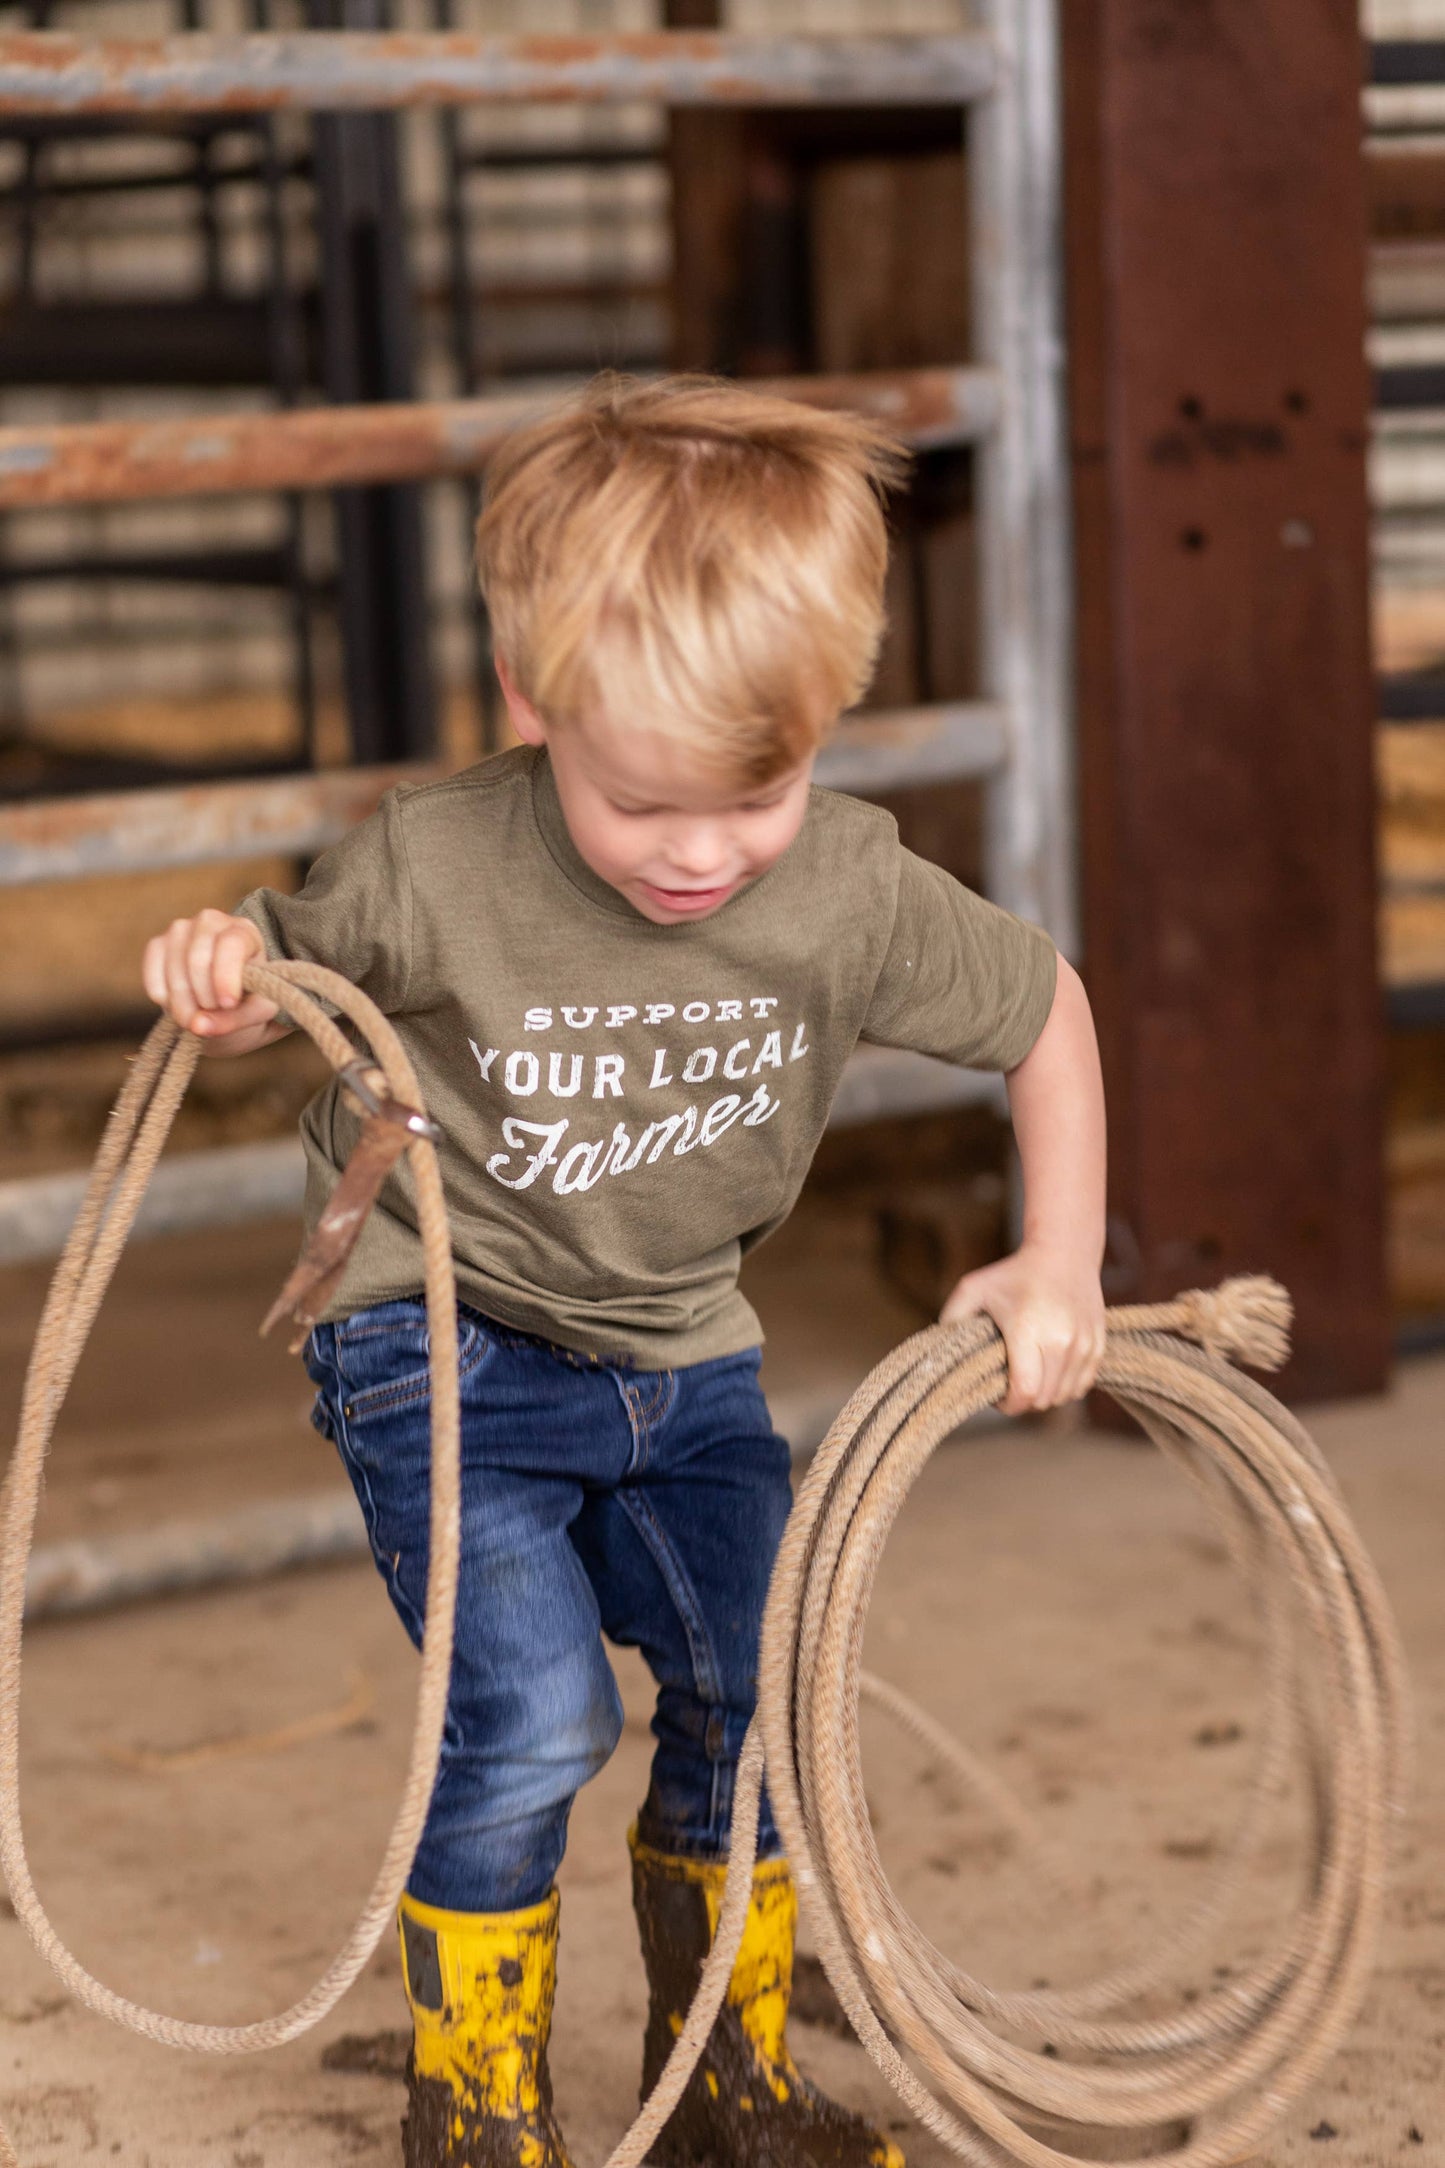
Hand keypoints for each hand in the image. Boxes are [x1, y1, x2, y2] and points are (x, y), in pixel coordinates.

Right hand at [142, 909, 276, 1048]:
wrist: (224, 996)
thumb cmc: (248, 999)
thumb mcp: (256, 1013)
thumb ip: (233, 1020)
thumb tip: (198, 1025)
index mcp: (245, 931)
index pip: (231, 945)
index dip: (226, 978)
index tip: (228, 1005)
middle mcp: (210, 921)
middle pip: (198, 961)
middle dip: (204, 1000)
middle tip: (214, 1017)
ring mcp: (180, 929)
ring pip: (174, 972)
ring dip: (184, 1005)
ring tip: (199, 1014)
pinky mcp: (157, 944)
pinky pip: (153, 977)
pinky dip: (165, 1000)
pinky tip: (180, 1003)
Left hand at [941, 1244, 1105, 1415]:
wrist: (1064, 1253)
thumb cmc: (1013, 1273)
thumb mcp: (973, 1287)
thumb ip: (951, 1318)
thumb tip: (936, 1352)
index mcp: (1028, 1330)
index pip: (1024, 1392)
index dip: (1007, 1405)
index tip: (995, 1394)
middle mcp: (1061, 1341)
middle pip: (1042, 1400)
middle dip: (1021, 1401)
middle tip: (1007, 1386)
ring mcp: (1084, 1345)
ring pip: (1063, 1396)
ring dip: (1043, 1395)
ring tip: (1028, 1377)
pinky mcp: (1098, 1346)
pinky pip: (1081, 1386)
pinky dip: (1064, 1387)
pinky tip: (1049, 1372)